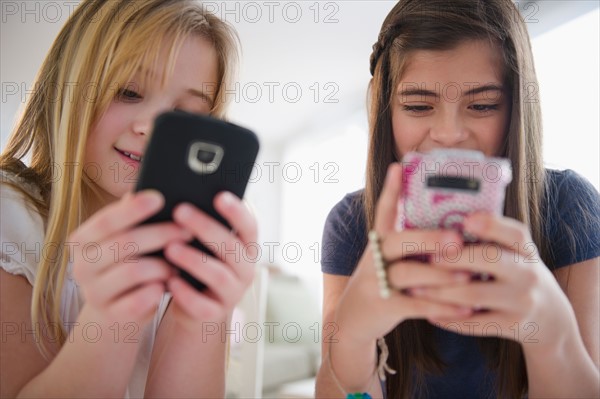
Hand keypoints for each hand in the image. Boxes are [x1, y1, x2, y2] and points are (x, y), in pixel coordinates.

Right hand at [71, 191, 190, 326]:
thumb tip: (157, 188)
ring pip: (135, 271)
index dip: (133, 209)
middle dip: (161, 234)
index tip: (160, 198)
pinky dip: (158, 290)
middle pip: (124, 244)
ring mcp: (94, 293)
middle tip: (188, 230)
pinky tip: (168, 285)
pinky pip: (140, 300)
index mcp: (82, 240)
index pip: (106, 220)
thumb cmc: (127, 263)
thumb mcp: (126, 239)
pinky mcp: (111, 315)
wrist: (116, 310)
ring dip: (164, 265)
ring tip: (181, 262)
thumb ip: (134, 217)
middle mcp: (82, 266)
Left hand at [163, 192, 257, 330]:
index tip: (219, 195)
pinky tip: (169, 281)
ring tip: (170, 247)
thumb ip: (190, 221)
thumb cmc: (194, 264)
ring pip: (219, 276)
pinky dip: (186, 293)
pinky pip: (203, 306)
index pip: (249, 226)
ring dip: (194, 260)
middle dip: (206, 227)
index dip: (237, 211)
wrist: (192, 307)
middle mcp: (245, 269)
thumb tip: (158, 193)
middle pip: (232, 247)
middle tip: (180, 211)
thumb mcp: (197, 243)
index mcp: (245, 247)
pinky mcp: (215, 314)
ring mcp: (233, 293)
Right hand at [335, 164, 473, 343]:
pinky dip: (441, 307)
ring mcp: (377, 282)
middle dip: (428, 239)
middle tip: (456, 239)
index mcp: (380, 241)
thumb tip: (453, 228)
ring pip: (407, 273)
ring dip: (439, 275)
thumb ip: (410, 243)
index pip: (384, 210)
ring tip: (468, 275)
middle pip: (398, 242)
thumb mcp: (387, 258)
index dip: (391, 189)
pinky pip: (415, 306)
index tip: (398, 167)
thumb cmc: (382, 282)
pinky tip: (466, 308)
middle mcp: (375, 257)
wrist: (352, 319)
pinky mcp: (384, 306)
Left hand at [413, 212, 575, 345]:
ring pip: (474, 294)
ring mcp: (522, 301)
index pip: (514, 233)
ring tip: (415, 288)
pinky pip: (474, 323)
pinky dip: (449, 318)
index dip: (491, 225)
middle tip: (428, 257)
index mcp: (525, 250)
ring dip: (440, 291)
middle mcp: (527, 273)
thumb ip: (491, 238)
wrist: (549, 317)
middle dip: (454, 257)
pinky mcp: (512, 326)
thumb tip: (442, 219)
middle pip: (490, 259)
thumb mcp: (515, 254)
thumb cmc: (516, 274)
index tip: (467, 220)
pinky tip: (429, 312)